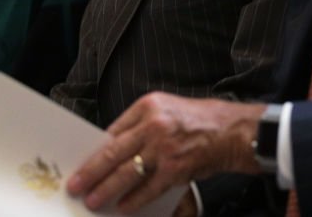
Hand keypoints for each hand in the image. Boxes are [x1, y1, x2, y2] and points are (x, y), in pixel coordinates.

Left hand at [66, 92, 262, 211]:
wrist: (235, 130)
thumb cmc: (203, 120)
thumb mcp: (169, 110)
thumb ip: (143, 125)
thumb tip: (116, 150)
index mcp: (148, 105)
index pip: (113, 129)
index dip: (95, 149)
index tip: (82, 161)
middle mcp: (154, 123)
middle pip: (112, 151)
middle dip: (90, 171)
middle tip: (75, 184)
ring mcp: (164, 146)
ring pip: (126, 172)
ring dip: (106, 189)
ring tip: (92, 200)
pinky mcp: (176, 167)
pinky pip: (148, 188)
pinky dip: (134, 200)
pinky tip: (123, 207)